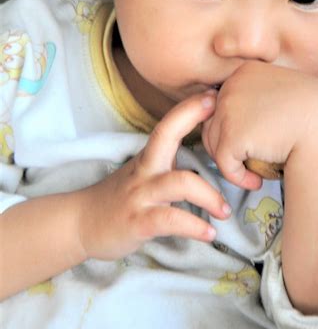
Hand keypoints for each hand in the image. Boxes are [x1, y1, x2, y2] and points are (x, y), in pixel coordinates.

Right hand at [77, 91, 230, 260]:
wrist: (81, 223)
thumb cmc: (120, 197)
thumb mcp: (144, 173)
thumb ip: (168, 162)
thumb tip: (207, 154)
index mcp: (149, 156)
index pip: (168, 123)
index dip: (189, 107)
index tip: (214, 95)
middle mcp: (145, 169)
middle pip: (166, 135)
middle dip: (192, 119)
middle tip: (223, 121)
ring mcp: (141, 194)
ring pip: (180, 183)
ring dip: (209, 195)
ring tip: (225, 211)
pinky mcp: (138, 222)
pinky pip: (171, 220)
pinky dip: (194, 227)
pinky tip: (209, 234)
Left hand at [202, 61, 317, 188]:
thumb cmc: (313, 114)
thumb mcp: (282, 92)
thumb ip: (258, 98)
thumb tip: (235, 121)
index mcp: (244, 72)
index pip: (224, 102)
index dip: (236, 125)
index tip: (258, 140)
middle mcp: (231, 86)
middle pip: (213, 122)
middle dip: (229, 145)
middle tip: (253, 159)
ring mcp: (229, 109)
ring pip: (214, 143)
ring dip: (232, 162)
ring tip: (255, 170)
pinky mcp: (232, 135)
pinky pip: (224, 164)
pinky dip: (238, 177)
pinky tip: (257, 181)